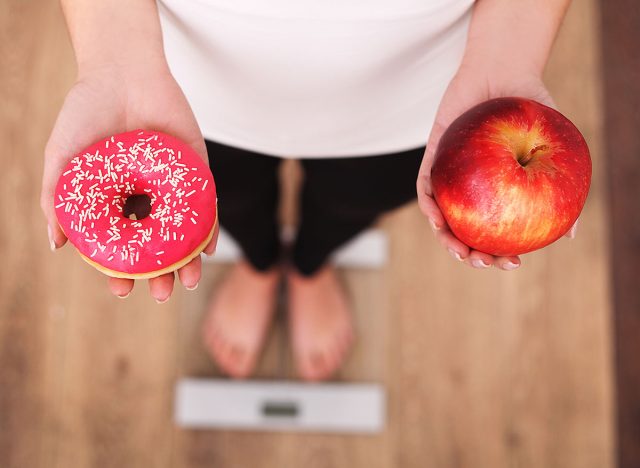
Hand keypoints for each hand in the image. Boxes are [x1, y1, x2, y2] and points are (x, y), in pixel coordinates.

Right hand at [41, 62, 217, 300]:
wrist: (121, 71)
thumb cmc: (86, 113)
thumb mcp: (63, 158)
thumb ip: (57, 199)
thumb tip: (56, 245)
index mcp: (115, 201)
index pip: (121, 245)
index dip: (121, 270)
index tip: (121, 290)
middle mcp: (145, 198)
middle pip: (156, 245)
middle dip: (159, 274)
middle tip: (162, 293)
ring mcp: (172, 186)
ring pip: (182, 232)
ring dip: (187, 260)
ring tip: (186, 281)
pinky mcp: (196, 171)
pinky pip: (206, 205)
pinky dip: (208, 228)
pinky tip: (207, 249)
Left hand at [417, 65, 577, 269]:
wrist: (503, 70)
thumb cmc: (530, 108)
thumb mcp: (551, 147)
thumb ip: (559, 186)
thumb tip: (570, 234)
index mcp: (498, 192)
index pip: (496, 231)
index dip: (501, 253)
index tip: (512, 263)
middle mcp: (472, 188)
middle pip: (465, 231)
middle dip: (470, 255)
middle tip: (482, 262)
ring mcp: (450, 175)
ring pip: (442, 217)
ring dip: (446, 238)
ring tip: (459, 251)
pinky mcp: (432, 158)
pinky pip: (425, 186)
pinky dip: (428, 205)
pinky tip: (437, 217)